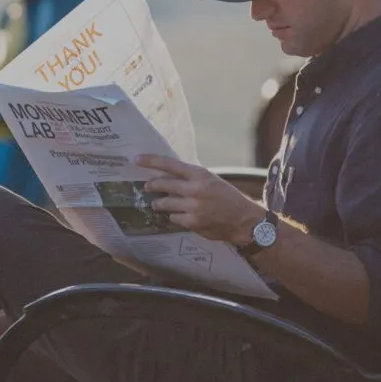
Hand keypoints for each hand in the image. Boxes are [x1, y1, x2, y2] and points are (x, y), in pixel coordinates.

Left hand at [136, 154, 263, 246]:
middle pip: (162, 184)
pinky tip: (179, 216)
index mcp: (200, 174)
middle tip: (146, 186)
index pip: (170, 164)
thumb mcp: (211, 180)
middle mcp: (195, 189)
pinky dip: (174, 216)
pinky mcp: (192, 222)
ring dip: (159, 204)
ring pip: (165, 203)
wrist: (243, 219)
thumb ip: (191, 178)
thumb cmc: (227, 197)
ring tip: (157, 204)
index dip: (151, 161)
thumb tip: (167, 174)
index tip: (137, 159)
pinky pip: (173, 218)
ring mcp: (193, 206)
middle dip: (151, 185)